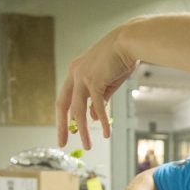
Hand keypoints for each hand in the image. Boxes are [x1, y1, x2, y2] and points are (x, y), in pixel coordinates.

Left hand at [56, 26, 138, 148]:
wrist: (128, 43)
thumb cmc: (119, 60)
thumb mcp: (106, 82)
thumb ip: (98, 99)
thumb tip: (92, 117)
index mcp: (74, 73)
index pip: (64, 99)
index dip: (63, 117)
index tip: (66, 132)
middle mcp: (74, 74)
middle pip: (63, 106)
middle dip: (61, 127)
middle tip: (62, 143)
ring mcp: (82, 77)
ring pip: (78, 111)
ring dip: (83, 130)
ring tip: (87, 145)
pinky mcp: (94, 81)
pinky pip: (97, 107)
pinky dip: (102, 121)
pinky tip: (106, 132)